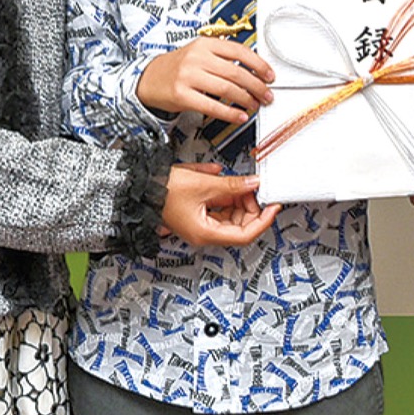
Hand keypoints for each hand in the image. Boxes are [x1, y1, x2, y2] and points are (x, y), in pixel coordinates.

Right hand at [137, 38, 274, 121]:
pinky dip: (230, 113)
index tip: (270, 75)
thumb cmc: (178, 67)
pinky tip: (239, 116)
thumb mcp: (199, 53)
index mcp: (205, 44)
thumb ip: (222, 58)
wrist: (148, 79)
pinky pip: (212, 106)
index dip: (259, 65)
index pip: (239, 51)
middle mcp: (197, 58)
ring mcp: (188, 76)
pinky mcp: (182, 95)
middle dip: (257, 86)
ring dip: (246, 99)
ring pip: (227, 88)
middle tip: (267, 95)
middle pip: (236, 72)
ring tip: (255, 105)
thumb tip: (254, 71)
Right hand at [160, 162, 280, 245]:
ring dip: (238, 198)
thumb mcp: (203, 184)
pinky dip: (225, 194)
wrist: (141, 186)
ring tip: (238, 182)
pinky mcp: (198, 214)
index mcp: (206, 233)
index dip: (263, 221)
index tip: (273, 206)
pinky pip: (219, 207)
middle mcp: (204, 233)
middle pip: (239, 225)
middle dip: (250, 205)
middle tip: (253, 187)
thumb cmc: (162, 191)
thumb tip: (253, 183)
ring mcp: (201, 224)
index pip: (245, 235)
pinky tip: (223, 179)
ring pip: (230, 215)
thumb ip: (232, 185)